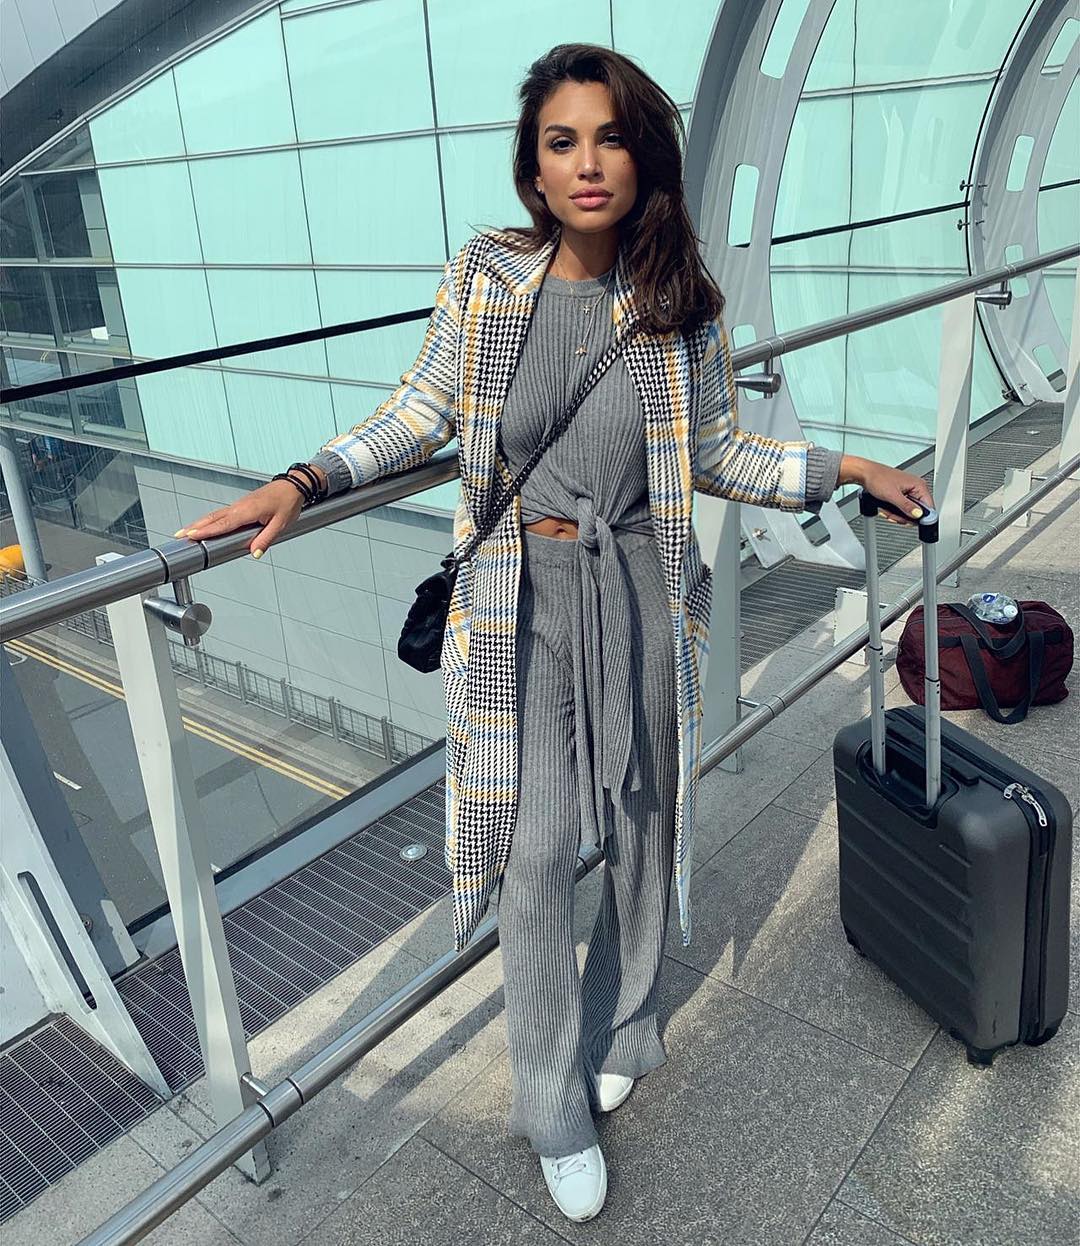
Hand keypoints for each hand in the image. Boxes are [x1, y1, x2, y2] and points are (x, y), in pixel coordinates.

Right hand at [174, 479, 303, 557]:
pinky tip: (204, 525)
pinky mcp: (240, 505)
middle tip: (179, 536)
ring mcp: (238, 505)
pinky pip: (221, 513)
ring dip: (199, 523)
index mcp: (247, 511)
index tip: (192, 536)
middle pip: (213, 518)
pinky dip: (209, 520)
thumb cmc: (287, 502)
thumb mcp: (281, 524)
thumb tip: (255, 553)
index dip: (207, 531)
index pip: (223, 523)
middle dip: (195, 527)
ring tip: (185, 532)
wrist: (292, 486)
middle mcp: (239, 506)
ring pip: (215, 515)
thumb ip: (266, 539)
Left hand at [846, 457, 934, 525]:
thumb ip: (906, 506)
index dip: (921, 517)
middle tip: (893, 515)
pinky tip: (886, 508)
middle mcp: (916, 488)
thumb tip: (918, 515)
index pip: (929, 507)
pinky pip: (901, 509)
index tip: (911, 522)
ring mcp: (908, 492)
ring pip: (908, 512)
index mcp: (919, 485)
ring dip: (896, 515)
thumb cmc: (877, 478)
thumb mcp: (892, 495)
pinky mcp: (901, 495)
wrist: (865, 474)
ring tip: (887, 510)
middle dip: (903, 516)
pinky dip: (893, 511)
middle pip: (917, 512)